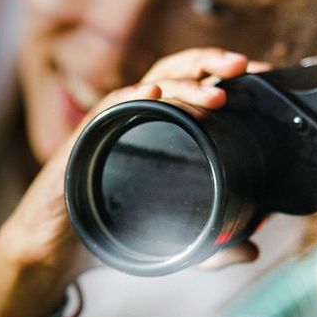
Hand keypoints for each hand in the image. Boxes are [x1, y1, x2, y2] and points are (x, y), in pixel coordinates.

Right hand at [0, 48, 261, 316]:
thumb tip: (252, 250)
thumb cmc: (109, 232)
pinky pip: (108, 109)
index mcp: (158, 129)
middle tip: (243, 66)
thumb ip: (213, 247)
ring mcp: (109, 126)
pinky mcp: (83, 141)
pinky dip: (131, 97)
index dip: (224, 75)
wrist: (55, 253)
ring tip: (215, 96)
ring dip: (183, 85)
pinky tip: (152, 93)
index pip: (194, 87)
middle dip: (209, 63)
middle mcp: (135, 118)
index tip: (261, 75)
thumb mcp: (173, 242)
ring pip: (147, 87)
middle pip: (174, 73)